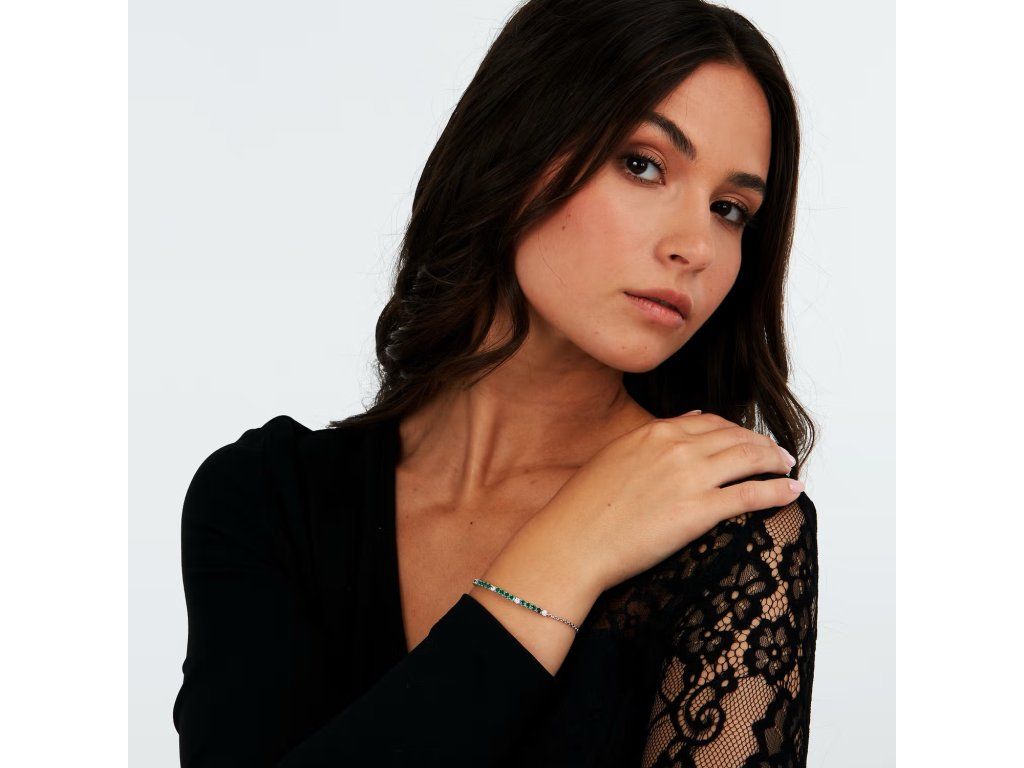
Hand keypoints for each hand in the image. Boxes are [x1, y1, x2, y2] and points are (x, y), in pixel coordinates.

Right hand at [520, 411, 801, 592]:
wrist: (574, 542)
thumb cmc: (585, 508)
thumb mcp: (615, 457)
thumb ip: (651, 439)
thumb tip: (685, 422)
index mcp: (655, 432)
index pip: (710, 422)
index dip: (735, 430)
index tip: (747, 439)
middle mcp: (677, 448)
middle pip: (736, 436)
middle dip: (762, 443)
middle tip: (777, 454)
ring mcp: (690, 478)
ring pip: (749, 458)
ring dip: (775, 461)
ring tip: (787, 468)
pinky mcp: (699, 511)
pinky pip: (751, 494)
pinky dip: (777, 490)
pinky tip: (791, 492)